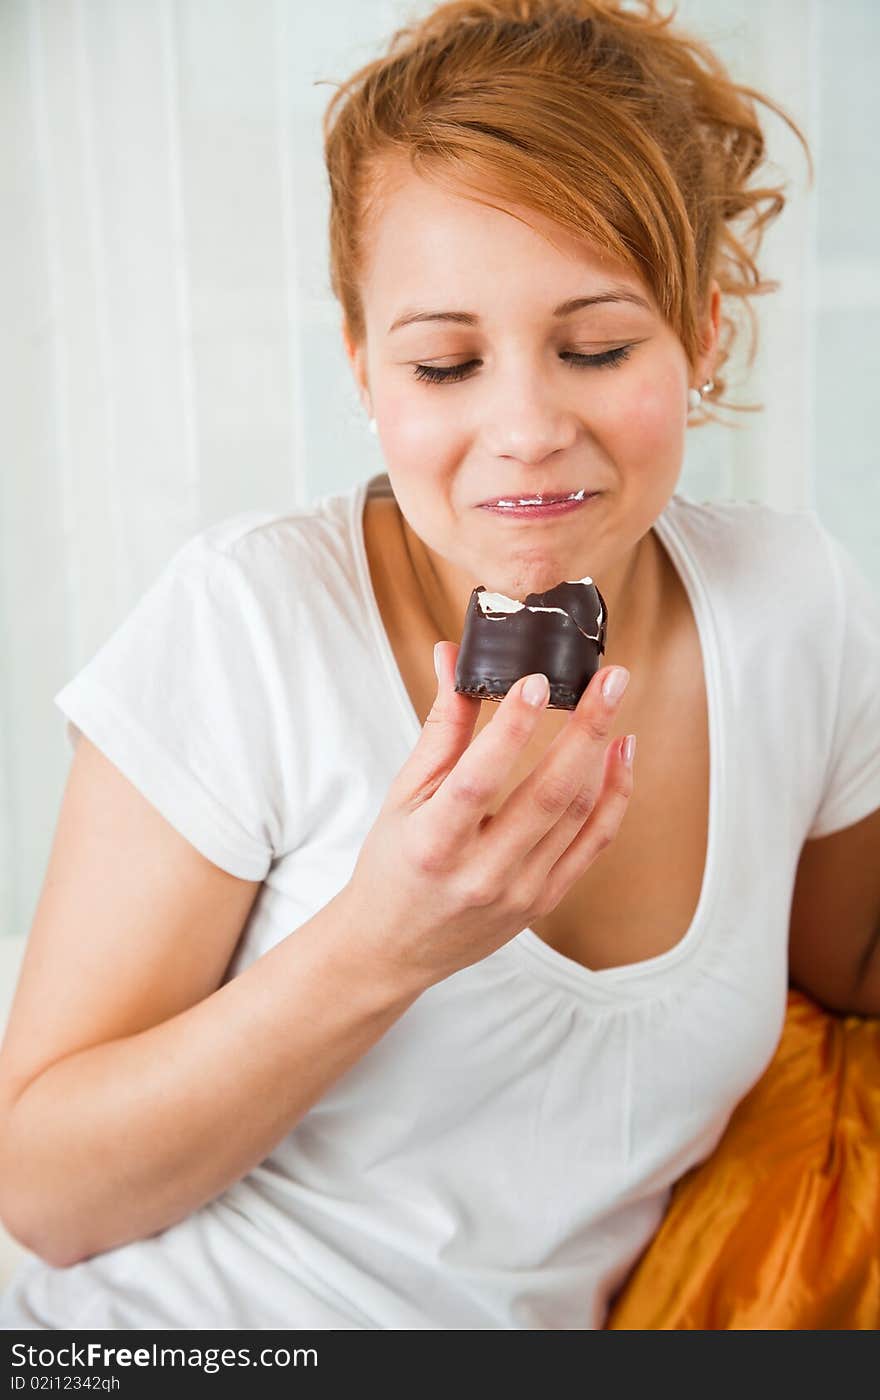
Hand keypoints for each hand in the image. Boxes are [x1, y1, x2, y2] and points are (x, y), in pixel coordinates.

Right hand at [343, 641, 635, 989]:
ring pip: (578, 816)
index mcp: (434, 845)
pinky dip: (614, 796)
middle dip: (586, 729)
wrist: (394, 947)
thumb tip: (455, 657)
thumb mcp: (403, 796)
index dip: (511, 729)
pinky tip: (619, 753)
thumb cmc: (393, 865)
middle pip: (548, 796)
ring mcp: (521, 892)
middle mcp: (482, 873)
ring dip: (603, 754)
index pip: (477, 780)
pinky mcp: (546, 900)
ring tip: (613, 701)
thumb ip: (441, 728)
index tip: (536, 681)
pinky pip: (593, 844)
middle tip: (611, 678)